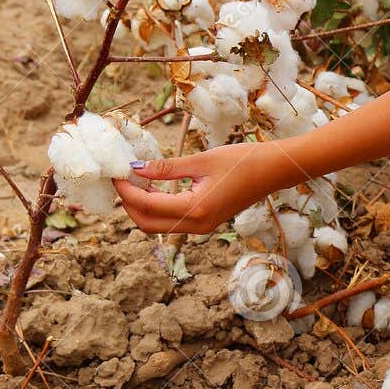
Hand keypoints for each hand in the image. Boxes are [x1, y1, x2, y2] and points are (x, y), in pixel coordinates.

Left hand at [114, 142, 271, 235]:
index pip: (145, 205)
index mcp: (195, 209)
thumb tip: (135, 169)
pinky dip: (156, 207)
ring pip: (157, 226)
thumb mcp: (201, 160)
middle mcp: (196, 226)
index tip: (115, 173)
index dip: (125, 190)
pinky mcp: (205, 223)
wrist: (274, 171)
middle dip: (128, 204)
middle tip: (121, 178)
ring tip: (136, 179)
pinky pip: (171, 222)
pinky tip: (154, 186)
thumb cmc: (242, 161)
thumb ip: (166, 167)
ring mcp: (202, 228)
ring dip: (141, 207)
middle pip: (146, 224)